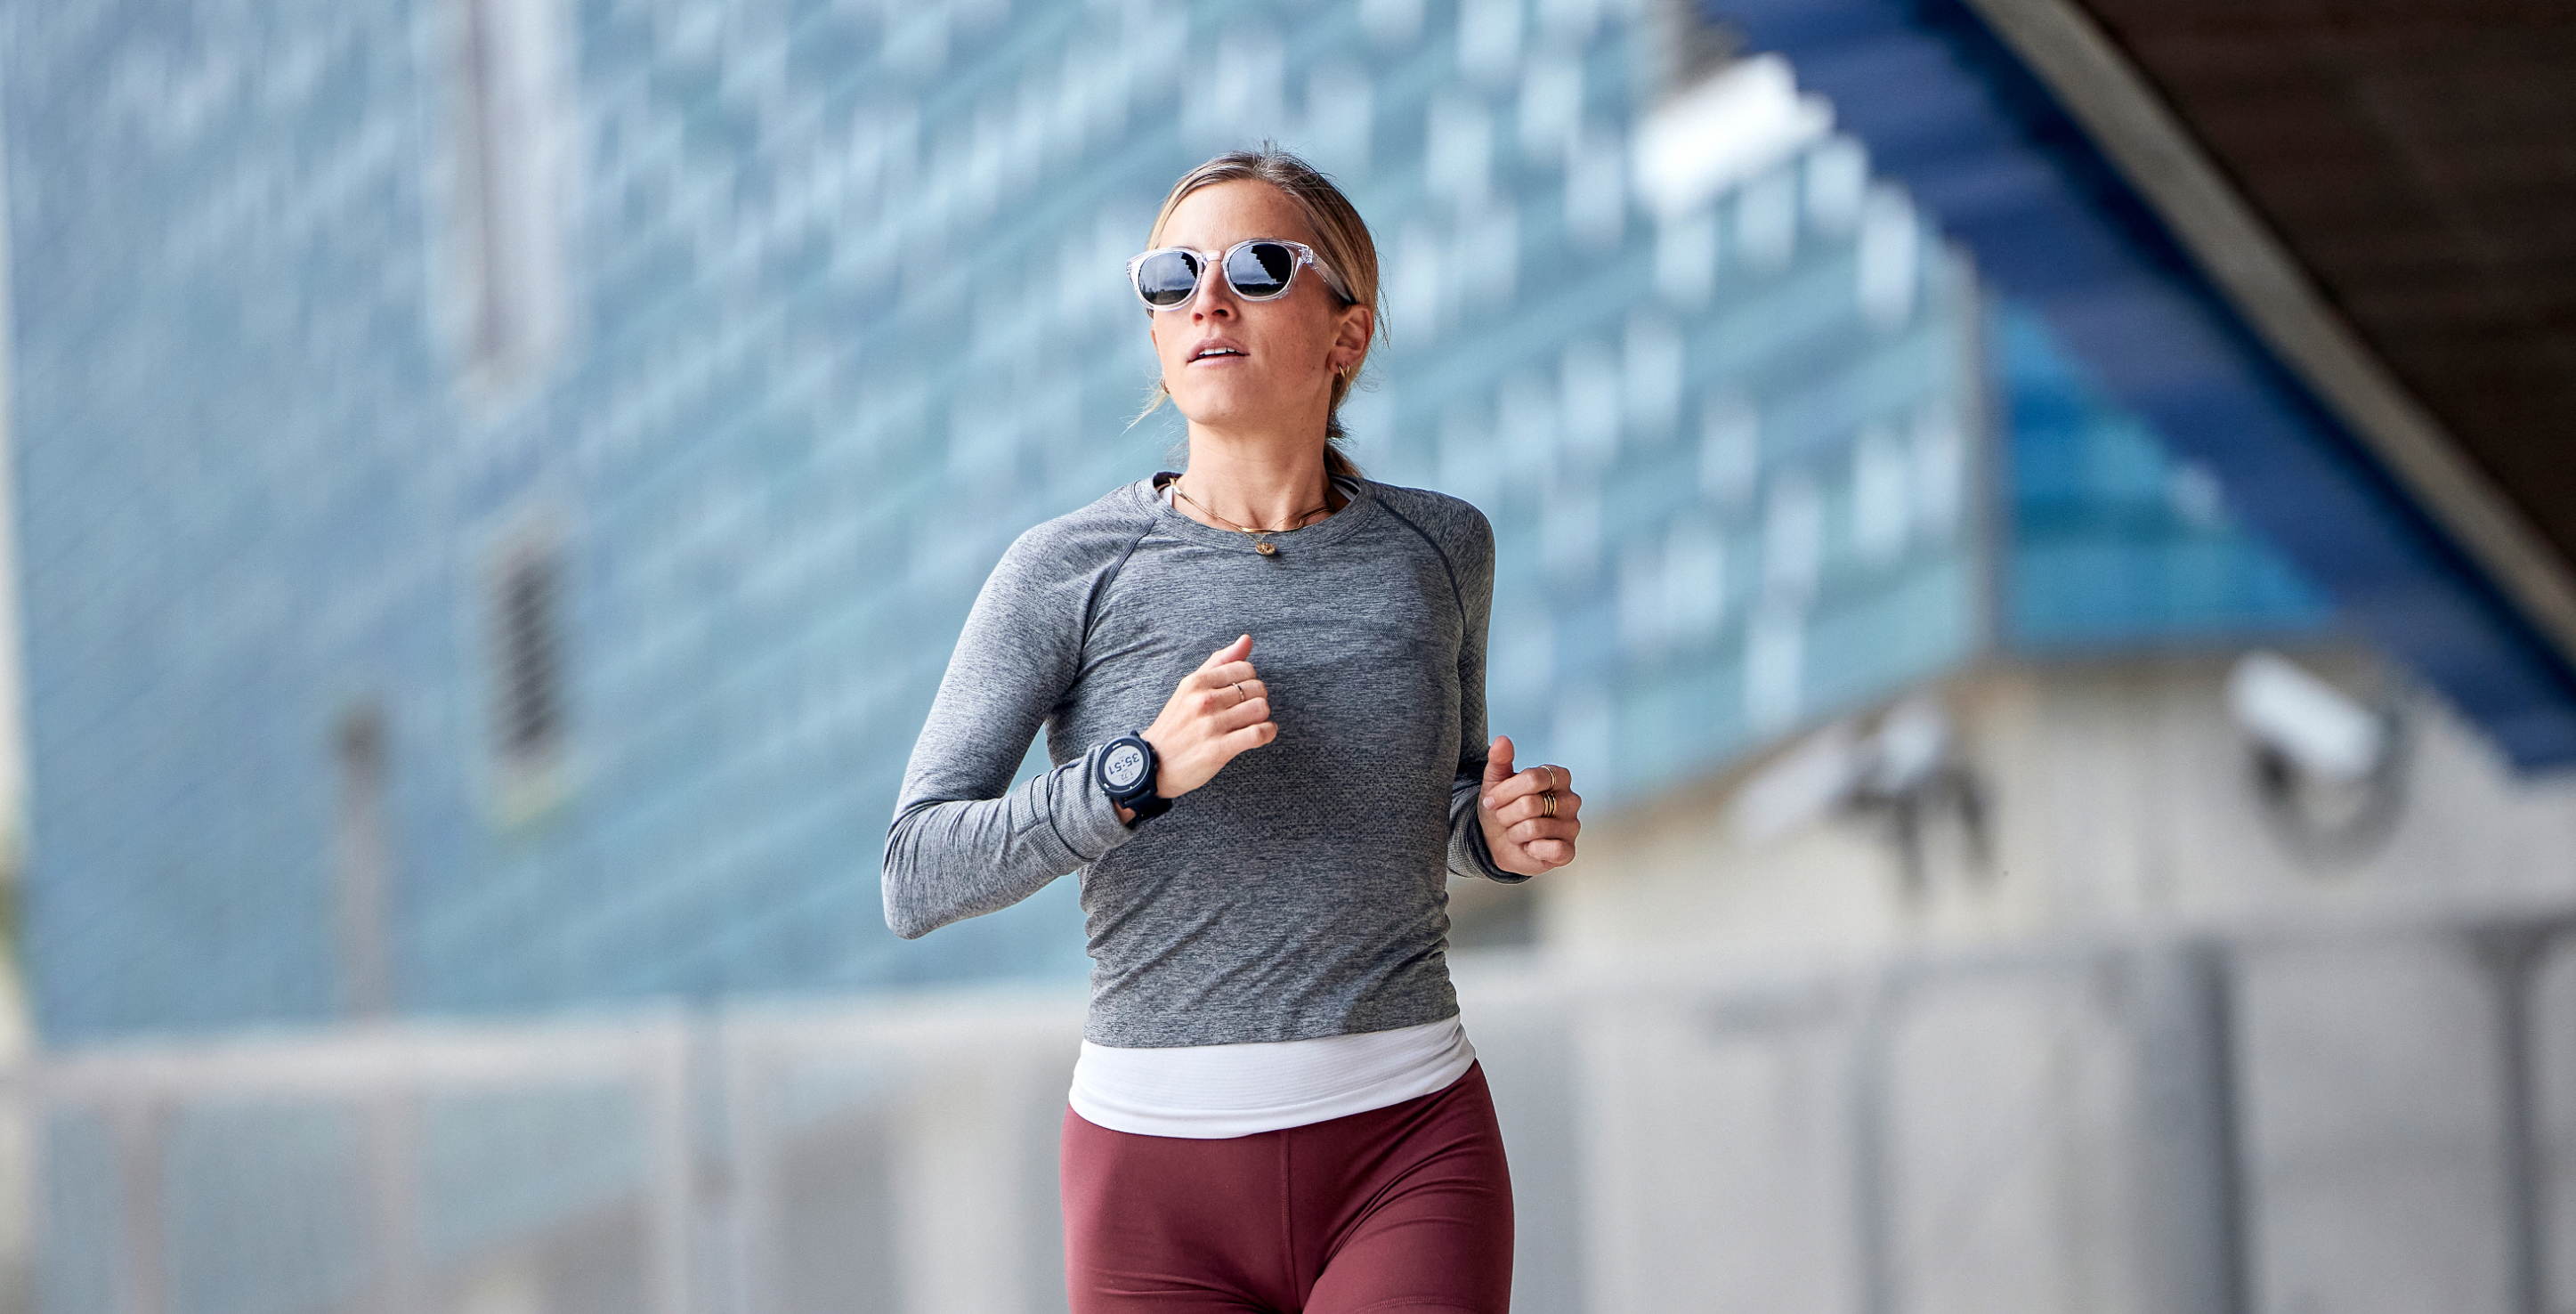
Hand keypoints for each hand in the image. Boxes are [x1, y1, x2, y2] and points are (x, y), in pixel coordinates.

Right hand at [1122, 634, 1277, 820]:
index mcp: (1196, 682)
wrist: (1153, 763)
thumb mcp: (1189, 688)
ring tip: (1252, 722)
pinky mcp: (1219, 750)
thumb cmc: (1176, 724)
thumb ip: (1219, 662)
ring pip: (1260, 709)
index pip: (1245, 668)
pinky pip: (1258, 734)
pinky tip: (1262, 734)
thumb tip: (1247, 639)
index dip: (1250, 681)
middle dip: (1257, 699)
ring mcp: (1211, 725)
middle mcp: (1203, 701)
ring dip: (1262, 717)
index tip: (1242, 693)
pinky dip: (1267, 733)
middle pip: (1257, 688)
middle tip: (1246, 711)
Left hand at [1477, 735, 1579, 875]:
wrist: (1497, 841)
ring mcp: (1572, 825)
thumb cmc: (1503, 808)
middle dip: (1506, 815)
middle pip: (1530, 805)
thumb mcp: (1495, 782)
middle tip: (1504, 818)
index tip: (1491, 800)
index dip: (1505, 792)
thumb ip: (1499, 760)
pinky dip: (1531, 849)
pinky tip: (1529, 847)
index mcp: (1558, 777)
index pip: (1533, 778)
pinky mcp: (1569, 850)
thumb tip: (1502, 740)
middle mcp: (1571, 799)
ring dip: (1514, 833)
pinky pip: (1552, 849)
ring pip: (1534, 828)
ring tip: (1516, 832)